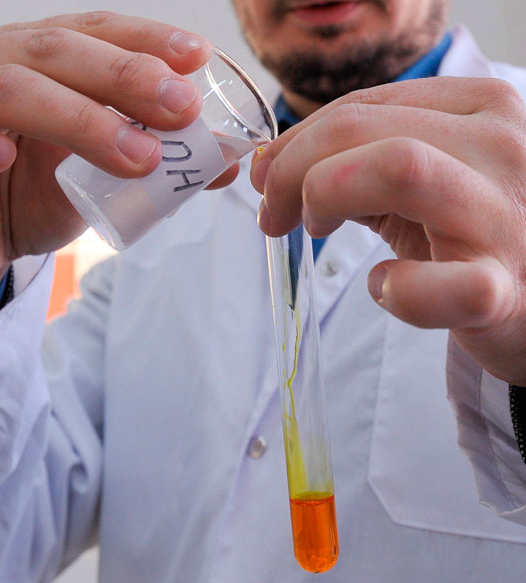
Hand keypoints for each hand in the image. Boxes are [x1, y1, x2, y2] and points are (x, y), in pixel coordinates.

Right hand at [0, 12, 210, 355]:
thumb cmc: (23, 204)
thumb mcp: (95, 182)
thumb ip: (147, 164)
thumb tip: (222, 165)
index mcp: (28, 61)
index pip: (87, 32)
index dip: (141, 40)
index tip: (195, 58)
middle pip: (52, 52)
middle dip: (123, 77)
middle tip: (179, 108)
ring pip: (2, 90)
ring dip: (76, 119)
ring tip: (135, 156)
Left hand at [253, 77, 525, 384]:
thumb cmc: (473, 236)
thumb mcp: (422, 179)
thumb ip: (355, 162)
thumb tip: (270, 165)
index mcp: (478, 109)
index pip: (362, 104)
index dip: (295, 141)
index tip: (266, 178)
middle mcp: (501, 146)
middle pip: (362, 129)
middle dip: (293, 169)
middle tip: (274, 214)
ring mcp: (506, 214)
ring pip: (398, 167)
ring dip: (328, 196)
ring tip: (317, 230)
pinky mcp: (503, 289)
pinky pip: (437, 284)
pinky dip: (396, 290)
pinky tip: (386, 289)